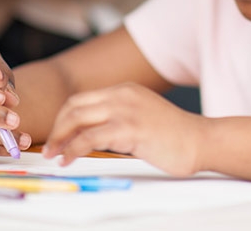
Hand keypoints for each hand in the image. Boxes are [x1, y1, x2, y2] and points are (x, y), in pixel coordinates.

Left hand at [42, 83, 202, 175]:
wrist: (200, 140)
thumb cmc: (174, 135)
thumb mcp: (141, 116)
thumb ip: (118, 118)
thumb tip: (90, 135)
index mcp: (124, 90)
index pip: (82, 99)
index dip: (63, 118)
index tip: (57, 136)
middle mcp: (122, 95)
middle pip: (74, 107)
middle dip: (57, 128)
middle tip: (50, 147)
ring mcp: (126, 110)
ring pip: (78, 119)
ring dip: (60, 139)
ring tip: (54, 155)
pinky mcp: (130, 128)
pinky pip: (90, 137)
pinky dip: (73, 149)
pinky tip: (69, 159)